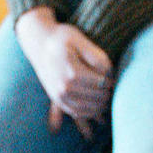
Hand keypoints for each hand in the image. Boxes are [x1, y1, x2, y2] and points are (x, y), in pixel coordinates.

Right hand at [14, 7, 112, 137]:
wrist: (39, 43)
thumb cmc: (62, 38)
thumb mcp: (80, 39)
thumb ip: (97, 56)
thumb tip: (108, 74)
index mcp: (73, 73)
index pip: (102, 83)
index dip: (111, 79)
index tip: (113, 75)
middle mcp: (64, 87)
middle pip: (97, 97)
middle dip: (108, 92)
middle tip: (112, 87)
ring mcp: (59, 96)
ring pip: (88, 109)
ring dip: (101, 106)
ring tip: (107, 97)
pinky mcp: (56, 100)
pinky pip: (76, 113)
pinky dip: (89, 113)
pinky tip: (97, 109)